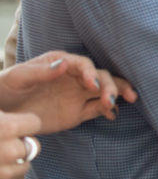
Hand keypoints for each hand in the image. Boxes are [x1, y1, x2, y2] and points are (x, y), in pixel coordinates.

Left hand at [0, 51, 137, 133]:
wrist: (2, 112)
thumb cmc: (7, 87)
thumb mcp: (18, 77)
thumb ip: (40, 70)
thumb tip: (65, 63)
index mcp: (62, 63)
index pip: (83, 64)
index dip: (90, 72)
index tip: (92, 83)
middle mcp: (75, 77)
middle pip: (100, 76)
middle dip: (110, 84)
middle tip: (112, 97)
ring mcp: (78, 95)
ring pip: (104, 91)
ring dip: (115, 94)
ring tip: (124, 102)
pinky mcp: (77, 112)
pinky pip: (97, 110)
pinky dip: (108, 110)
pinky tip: (112, 114)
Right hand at [0, 111, 39, 178]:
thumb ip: (6, 116)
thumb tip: (22, 99)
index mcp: (6, 128)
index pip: (35, 123)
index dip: (24, 124)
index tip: (13, 126)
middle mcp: (8, 152)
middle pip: (32, 148)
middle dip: (20, 146)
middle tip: (2, 143)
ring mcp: (2, 173)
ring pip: (23, 167)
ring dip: (13, 164)